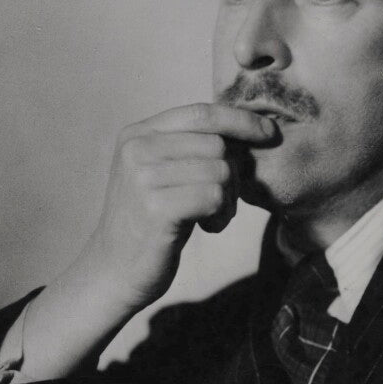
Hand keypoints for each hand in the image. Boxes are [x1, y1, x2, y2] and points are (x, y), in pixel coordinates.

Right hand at [84, 102, 275, 310]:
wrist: (113, 270)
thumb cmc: (149, 222)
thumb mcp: (161, 173)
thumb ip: (190, 147)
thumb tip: (248, 127)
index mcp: (138, 134)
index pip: (201, 112)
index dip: (240, 120)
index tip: (269, 132)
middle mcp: (136, 149)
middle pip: (217, 144)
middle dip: (234, 173)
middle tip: (223, 201)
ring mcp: (143, 177)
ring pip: (220, 171)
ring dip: (228, 199)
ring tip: (213, 217)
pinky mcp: (155, 208)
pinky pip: (213, 197)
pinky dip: (221, 215)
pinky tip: (208, 228)